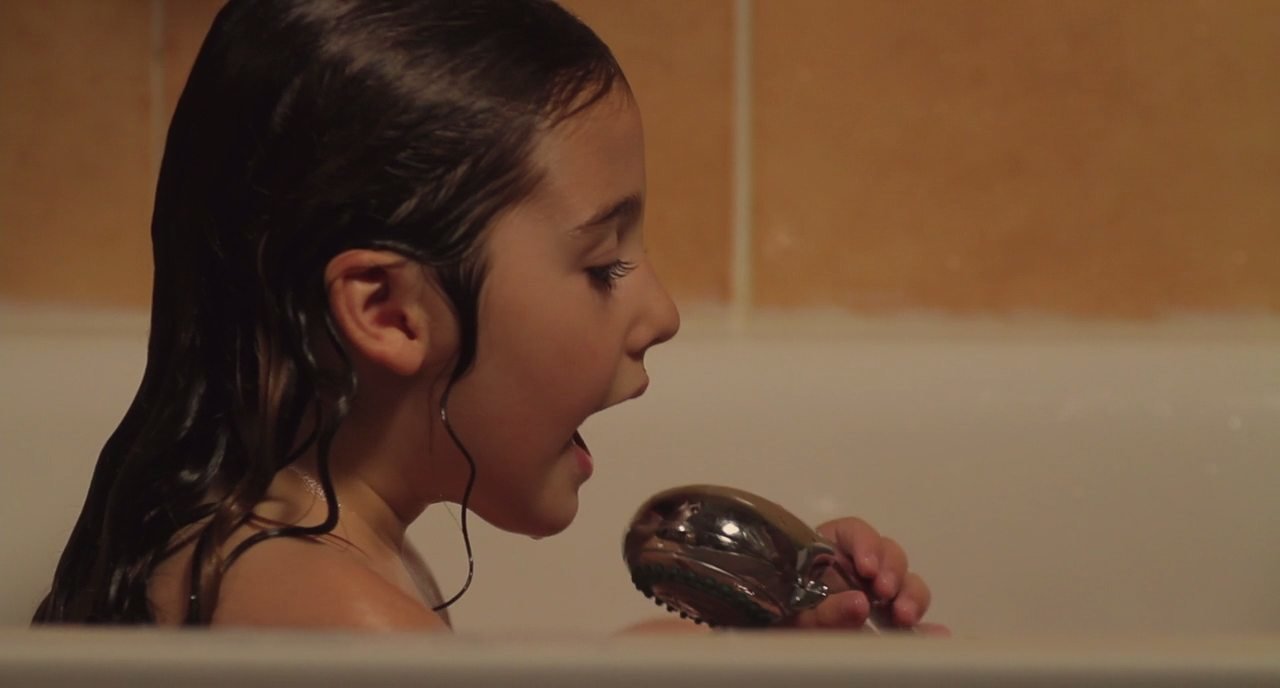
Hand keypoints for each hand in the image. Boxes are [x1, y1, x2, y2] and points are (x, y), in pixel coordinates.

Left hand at [788, 517, 947, 634]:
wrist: (781, 654)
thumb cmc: (780, 626)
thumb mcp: (797, 617)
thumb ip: (825, 611)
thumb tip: (860, 603)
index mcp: (827, 554)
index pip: (854, 532)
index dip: (866, 543)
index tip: (867, 567)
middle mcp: (855, 570)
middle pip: (888, 554)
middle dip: (893, 570)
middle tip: (886, 592)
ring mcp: (874, 597)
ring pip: (905, 583)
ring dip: (911, 595)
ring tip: (904, 616)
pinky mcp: (888, 624)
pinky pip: (912, 620)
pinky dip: (925, 626)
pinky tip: (934, 634)